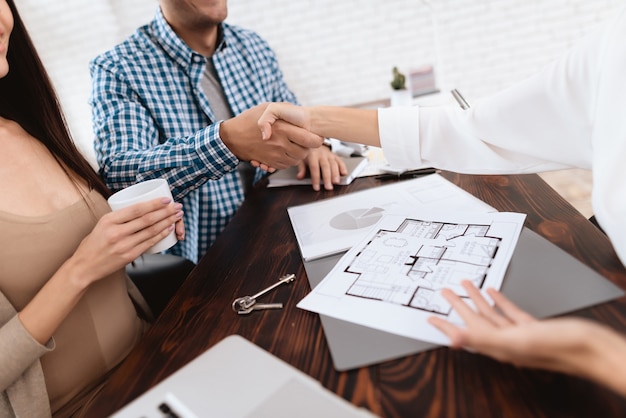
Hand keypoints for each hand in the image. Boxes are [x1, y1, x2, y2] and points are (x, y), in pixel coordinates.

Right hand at [68, 197, 183, 285]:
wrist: (84, 267)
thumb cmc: (93, 244)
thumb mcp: (102, 224)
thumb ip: (119, 217)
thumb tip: (141, 208)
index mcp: (108, 220)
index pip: (136, 209)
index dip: (154, 204)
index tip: (166, 199)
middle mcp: (116, 232)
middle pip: (147, 219)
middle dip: (166, 211)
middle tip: (178, 206)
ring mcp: (124, 245)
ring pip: (151, 231)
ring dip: (167, 222)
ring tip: (177, 215)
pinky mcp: (129, 256)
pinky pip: (149, 243)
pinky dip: (161, 235)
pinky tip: (169, 229)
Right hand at [221, 103, 321, 170]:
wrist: (232, 138)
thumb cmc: (249, 120)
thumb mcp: (266, 107)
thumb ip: (284, 109)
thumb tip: (298, 113)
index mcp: (282, 129)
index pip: (310, 140)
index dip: (316, 139)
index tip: (315, 136)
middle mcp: (280, 144)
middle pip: (306, 152)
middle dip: (308, 147)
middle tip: (304, 140)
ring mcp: (275, 156)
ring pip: (297, 160)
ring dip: (299, 154)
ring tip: (294, 144)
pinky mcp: (271, 164)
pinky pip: (287, 165)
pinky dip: (289, 160)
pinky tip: (285, 151)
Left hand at [297, 146, 346, 190]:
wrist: (314, 140)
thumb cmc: (307, 152)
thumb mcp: (301, 159)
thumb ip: (301, 168)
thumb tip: (299, 177)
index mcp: (312, 155)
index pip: (314, 167)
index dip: (315, 178)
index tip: (316, 187)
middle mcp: (322, 154)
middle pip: (325, 166)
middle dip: (327, 178)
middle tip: (328, 187)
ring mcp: (329, 154)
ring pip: (334, 164)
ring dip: (336, 174)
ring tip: (336, 182)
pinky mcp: (335, 155)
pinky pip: (340, 161)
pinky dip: (343, 167)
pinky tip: (344, 173)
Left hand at [427, 280, 610, 379]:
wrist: (591, 348)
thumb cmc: (558, 347)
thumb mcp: (516, 340)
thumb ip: (484, 339)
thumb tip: (453, 341)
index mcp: (499, 346)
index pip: (464, 334)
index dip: (446, 325)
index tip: (429, 318)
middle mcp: (506, 342)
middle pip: (475, 321)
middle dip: (458, 306)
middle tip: (443, 291)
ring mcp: (520, 335)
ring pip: (492, 315)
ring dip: (477, 300)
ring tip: (465, 285)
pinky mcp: (534, 327)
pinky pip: (510, 313)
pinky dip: (500, 302)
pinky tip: (494, 292)